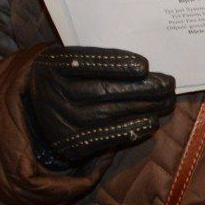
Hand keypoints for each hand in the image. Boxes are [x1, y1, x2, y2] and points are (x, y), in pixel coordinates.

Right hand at [24, 47, 175, 169]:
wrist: (36, 109)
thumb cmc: (65, 76)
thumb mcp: (69, 59)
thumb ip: (96, 60)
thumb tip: (142, 67)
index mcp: (53, 65)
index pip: (86, 63)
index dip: (116, 64)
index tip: (144, 65)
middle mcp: (54, 94)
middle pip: (102, 91)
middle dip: (140, 88)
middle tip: (168, 84)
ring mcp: (61, 121)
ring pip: (108, 114)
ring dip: (143, 108)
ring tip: (167, 101)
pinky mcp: (70, 145)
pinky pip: (105, 137)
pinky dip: (131, 129)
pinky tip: (151, 122)